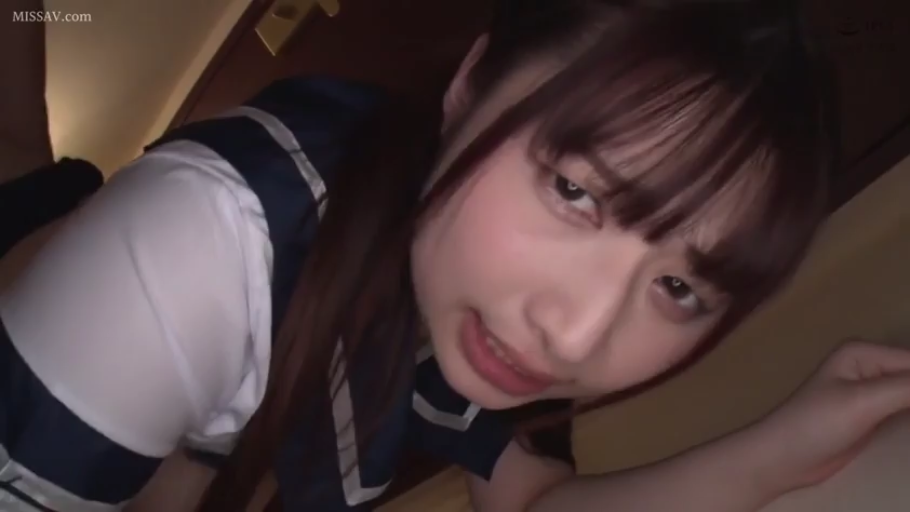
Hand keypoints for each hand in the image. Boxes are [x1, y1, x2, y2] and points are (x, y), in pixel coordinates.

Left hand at [753, 339, 909, 492]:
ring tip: (904, 421)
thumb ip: (909, 388)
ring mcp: (869, 390)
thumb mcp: (866, 401)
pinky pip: (906, 408)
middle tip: (907, 415)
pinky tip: (909, 424)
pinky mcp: (871, 414)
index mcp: (863, 352)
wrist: (783, 457)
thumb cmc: (816, 424)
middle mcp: (868, 365)